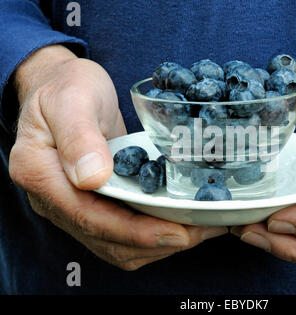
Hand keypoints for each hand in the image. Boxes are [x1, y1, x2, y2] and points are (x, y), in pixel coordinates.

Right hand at [9, 45, 226, 269]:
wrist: (62, 87)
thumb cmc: (66, 86)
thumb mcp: (72, 98)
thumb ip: (79, 136)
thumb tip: (92, 178)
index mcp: (41, 173)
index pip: (90, 218)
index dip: (135, 232)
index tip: (176, 232)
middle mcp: (53, 199)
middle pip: (105, 239)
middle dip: (154, 242)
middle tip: (197, 231)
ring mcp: (71, 205)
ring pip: (114, 244)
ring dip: (156, 245)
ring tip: (195, 230)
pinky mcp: (91, 203)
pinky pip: (120, 232)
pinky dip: (150, 234)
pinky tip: (177, 222)